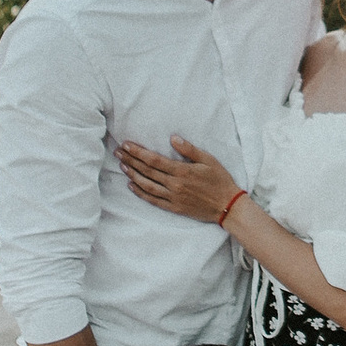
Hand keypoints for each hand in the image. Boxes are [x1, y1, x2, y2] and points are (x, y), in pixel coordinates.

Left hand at [117, 134, 244, 228]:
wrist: (227, 206)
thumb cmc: (220, 180)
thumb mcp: (208, 160)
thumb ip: (189, 149)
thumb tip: (172, 138)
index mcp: (182, 171)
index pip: (154, 160)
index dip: (138, 152)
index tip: (127, 145)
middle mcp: (174, 185)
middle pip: (147, 171)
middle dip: (131, 160)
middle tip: (118, 152)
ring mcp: (172, 197)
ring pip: (146, 185)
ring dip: (132, 175)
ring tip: (122, 166)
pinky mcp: (173, 207)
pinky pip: (153, 200)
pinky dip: (140, 193)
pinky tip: (131, 185)